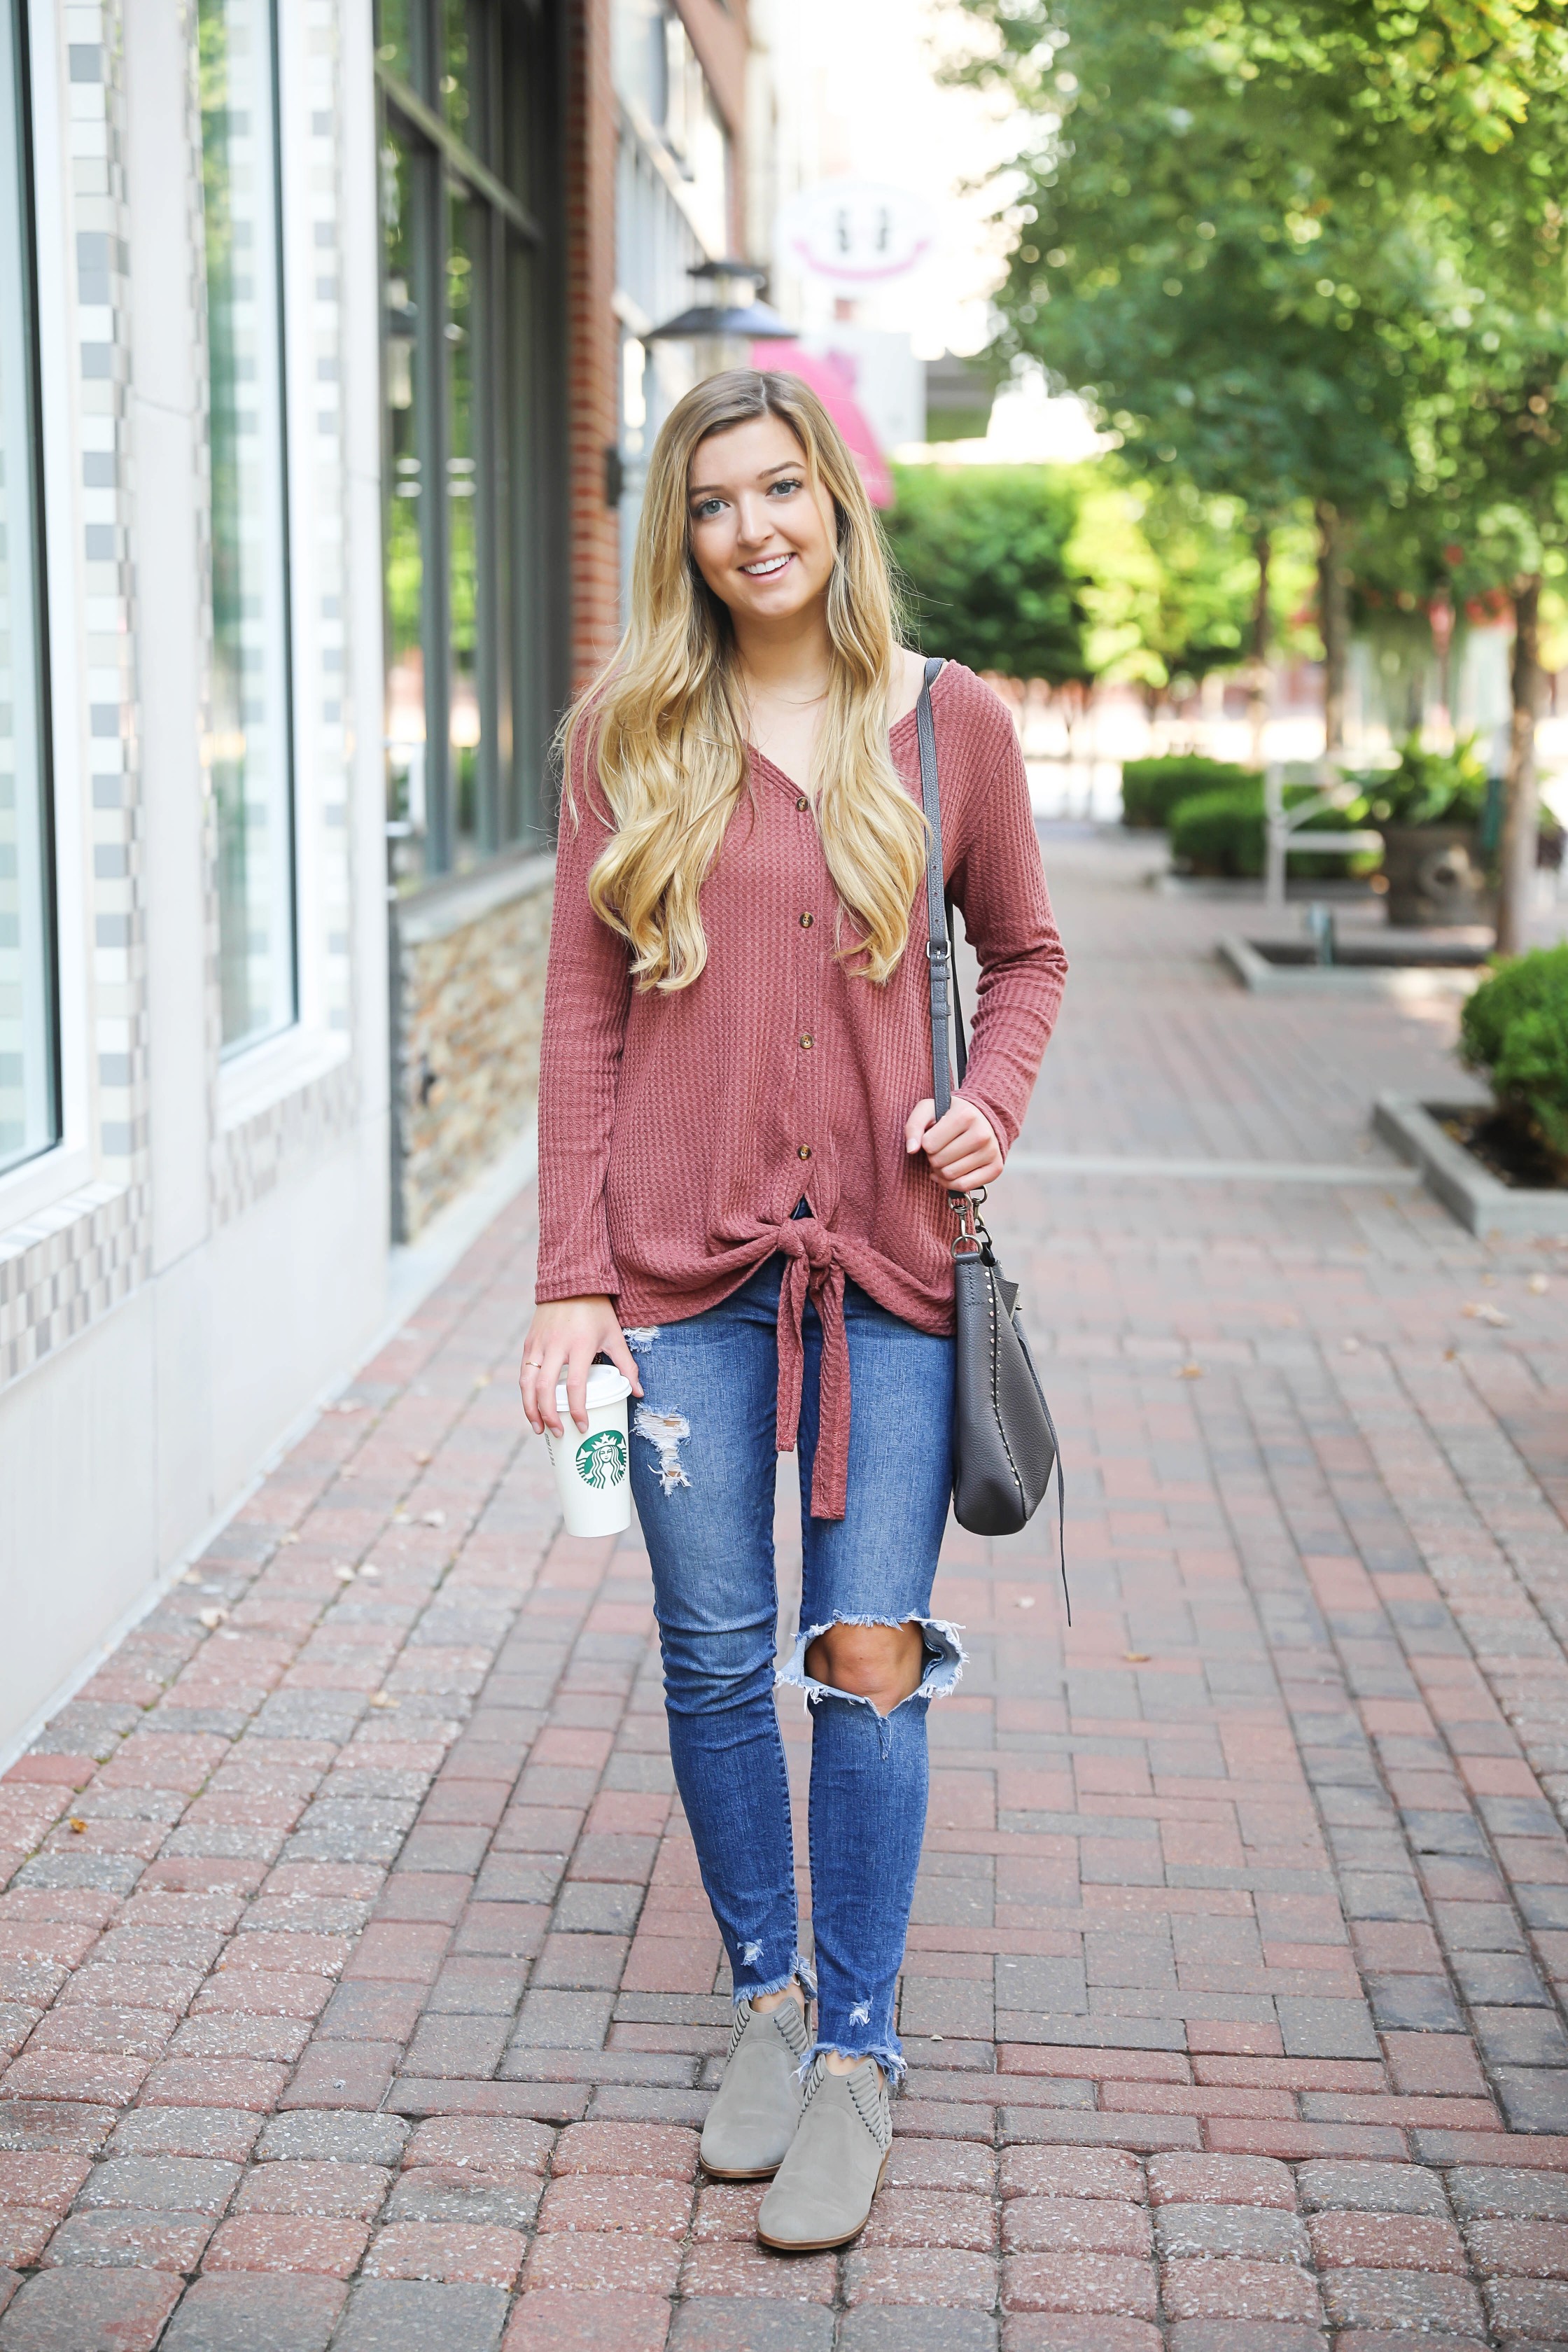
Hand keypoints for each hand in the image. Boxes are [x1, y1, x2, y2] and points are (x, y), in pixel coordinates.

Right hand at [519, 1297, 642, 1437]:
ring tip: (538, 1428)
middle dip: (549, 1415)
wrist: (571, 1282)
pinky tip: (532, 1406)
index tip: (583, 1425)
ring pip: (527, 1383)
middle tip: (558, 1432)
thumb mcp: (614, 1336)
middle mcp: (556, 1345)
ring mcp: (539, 1344)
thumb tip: (639, 1392)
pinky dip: (526, 1393)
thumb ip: (627, 1365)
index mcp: (580, 1345)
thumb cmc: (597, 1311)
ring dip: (530, 1409)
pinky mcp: (529, 1342)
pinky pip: (524, 1372)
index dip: (578, 1409)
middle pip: (546, 1388)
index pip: (576, 1385)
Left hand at [905, 1095, 1003, 1189]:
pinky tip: (948, 1174)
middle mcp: (982, 1134)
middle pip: (939, 1161)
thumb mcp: (928, 1110)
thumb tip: (911, 1150)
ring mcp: (991, 1152)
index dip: (925, 1144)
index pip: (929, 1145)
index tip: (932, 1136)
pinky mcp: (995, 1168)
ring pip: (949, 1175)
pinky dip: (950, 1184)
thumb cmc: (949, 1115)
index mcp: (965, 1116)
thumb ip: (913, 1126)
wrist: (981, 1119)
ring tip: (945, 1159)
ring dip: (940, 1171)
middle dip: (932, 1158)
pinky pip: (964, 1186)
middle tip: (939, 1149)